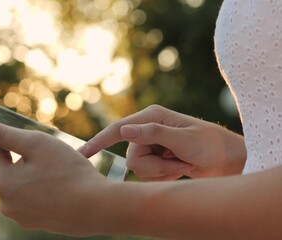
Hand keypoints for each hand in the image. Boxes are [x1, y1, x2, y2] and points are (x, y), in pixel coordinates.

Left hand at [0, 118, 110, 235]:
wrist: (98, 208)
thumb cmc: (68, 171)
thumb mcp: (34, 143)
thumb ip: (0, 133)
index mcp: (2, 182)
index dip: (5, 135)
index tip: (11, 128)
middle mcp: (6, 203)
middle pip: (10, 168)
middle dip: (25, 157)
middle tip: (49, 153)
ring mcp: (21, 217)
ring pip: (23, 184)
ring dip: (34, 174)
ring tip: (58, 172)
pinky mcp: (37, 223)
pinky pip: (34, 199)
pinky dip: (43, 190)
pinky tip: (61, 187)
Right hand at [79, 105, 245, 179]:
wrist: (227, 161)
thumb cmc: (211, 145)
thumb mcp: (184, 138)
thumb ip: (153, 134)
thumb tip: (124, 130)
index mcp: (151, 117)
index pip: (118, 130)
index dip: (98, 142)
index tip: (81, 154)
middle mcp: (147, 130)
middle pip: (131, 158)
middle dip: (156, 167)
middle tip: (179, 163)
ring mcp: (151, 146)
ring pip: (139, 169)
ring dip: (162, 173)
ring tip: (182, 165)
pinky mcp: (156, 158)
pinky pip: (148, 175)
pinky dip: (165, 176)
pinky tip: (180, 169)